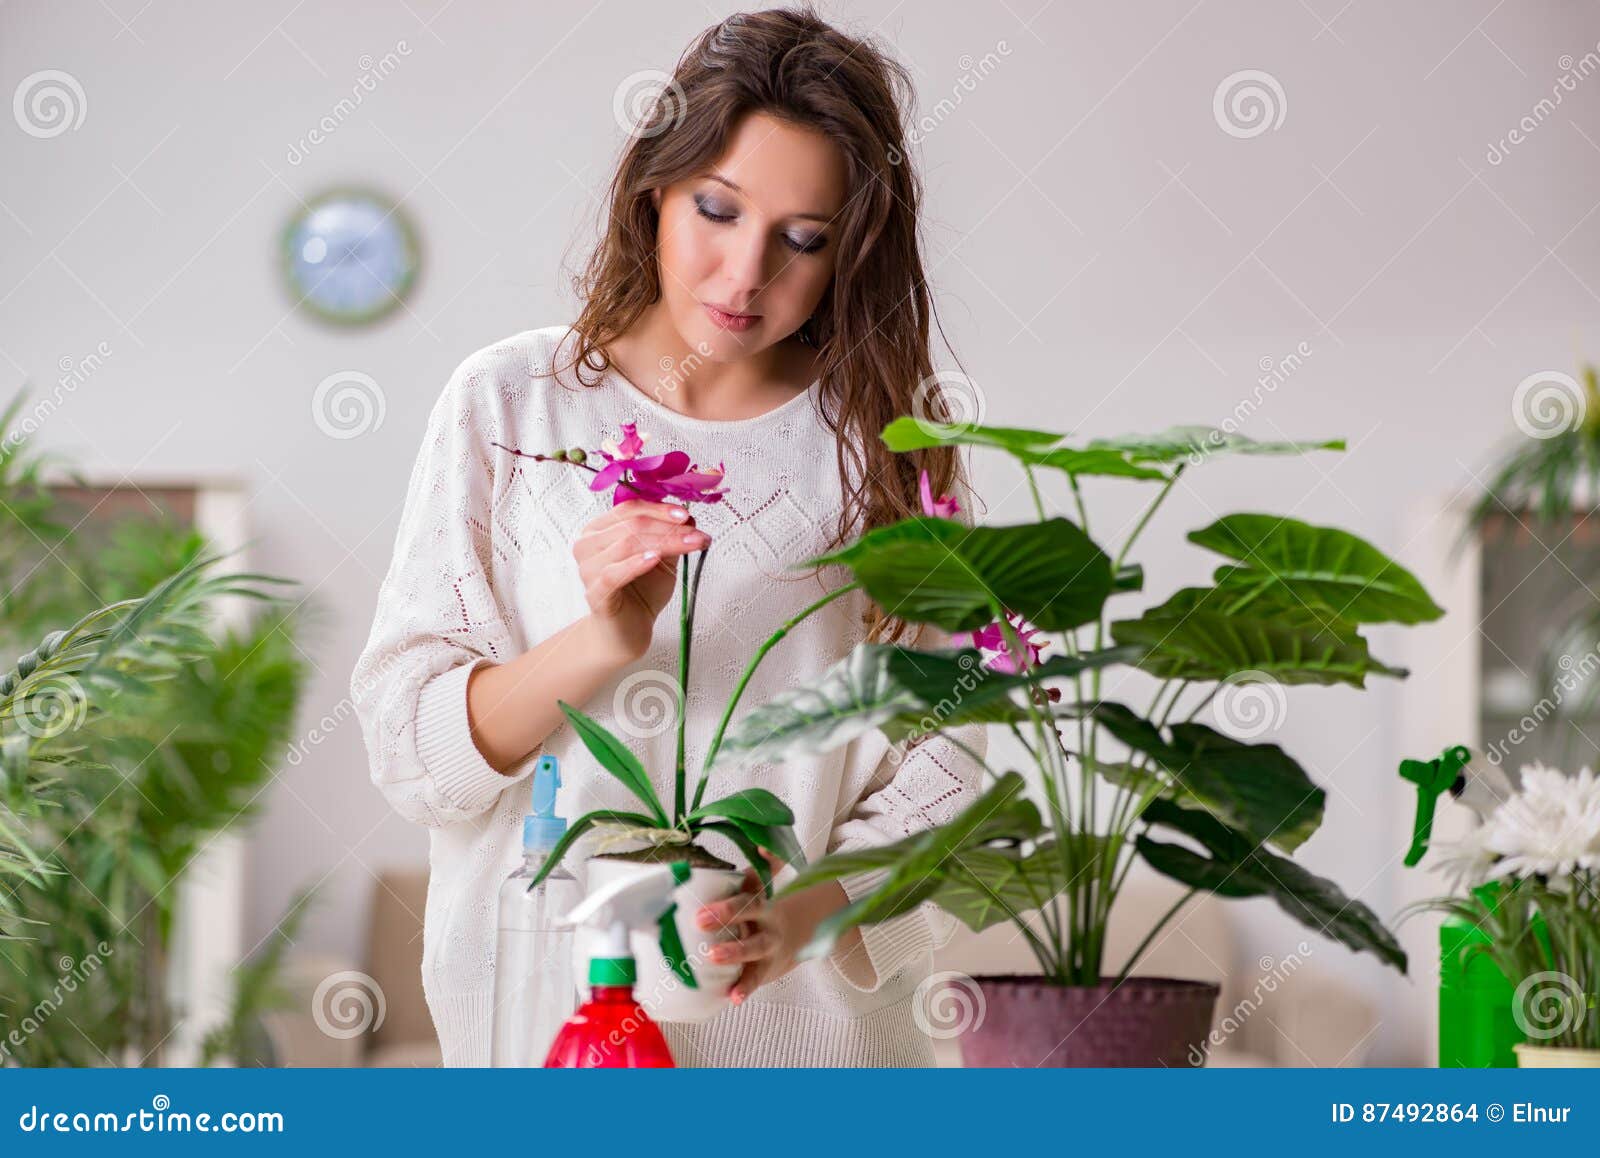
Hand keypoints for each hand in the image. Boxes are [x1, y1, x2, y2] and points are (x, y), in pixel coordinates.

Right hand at [574, 499, 709, 660]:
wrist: (628, 630)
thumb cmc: (640, 592)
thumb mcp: (661, 558)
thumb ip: (669, 536)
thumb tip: (689, 516)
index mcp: (600, 529)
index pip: (629, 509)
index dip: (659, 509)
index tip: (686, 515)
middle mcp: (588, 545)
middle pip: (632, 526)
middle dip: (669, 528)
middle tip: (697, 534)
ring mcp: (588, 569)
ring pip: (627, 545)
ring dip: (665, 543)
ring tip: (690, 545)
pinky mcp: (594, 593)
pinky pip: (613, 574)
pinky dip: (635, 564)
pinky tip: (654, 559)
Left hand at [694, 851, 843, 1003]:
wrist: (799, 940)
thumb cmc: (765, 912)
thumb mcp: (764, 888)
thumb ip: (762, 866)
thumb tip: (760, 842)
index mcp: (761, 900)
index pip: (752, 887)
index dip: (741, 888)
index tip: (731, 879)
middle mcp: (766, 921)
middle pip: (750, 913)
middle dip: (726, 914)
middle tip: (700, 919)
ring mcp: (768, 947)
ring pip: (754, 949)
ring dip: (735, 953)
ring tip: (713, 956)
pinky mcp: (765, 970)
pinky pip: (755, 979)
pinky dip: (745, 988)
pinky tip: (732, 997)